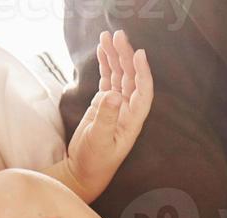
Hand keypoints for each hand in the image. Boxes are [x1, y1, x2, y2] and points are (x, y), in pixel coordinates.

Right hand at [63, 30, 153, 201]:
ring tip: (108, 36)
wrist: (83, 171)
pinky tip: (102, 50)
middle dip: (125, 56)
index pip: (142, 91)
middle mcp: (127, 110)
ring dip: (115, 56)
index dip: (143, 72)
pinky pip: (107, 80)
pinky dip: (105, 64)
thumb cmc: (94, 162)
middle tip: (118, 36)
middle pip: (130, 77)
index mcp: (132, 121)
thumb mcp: (98, 140)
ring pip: (118, 75)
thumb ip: (106, 118)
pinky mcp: (103, 104)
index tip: (139, 54)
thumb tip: (112, 95)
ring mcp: (116, 106)